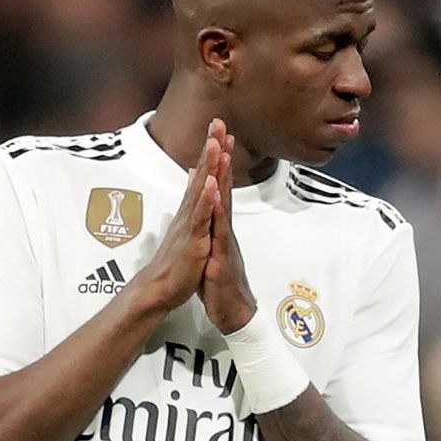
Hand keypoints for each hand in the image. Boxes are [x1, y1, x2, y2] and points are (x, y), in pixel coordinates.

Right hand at [129, 124, 218, 312]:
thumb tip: (192, 180)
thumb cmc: (176, 260)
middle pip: (202, 173)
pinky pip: (200, 217)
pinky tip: (211, 183)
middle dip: (210, 147)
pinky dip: (206, 200)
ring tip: (214, 143)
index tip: (219, 129)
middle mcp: (190, 211)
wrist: (161, 287)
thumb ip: (190, 202)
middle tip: (217, 121)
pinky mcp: (193, 239)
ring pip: (201, 190)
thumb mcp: (186, 228)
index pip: (203, 174)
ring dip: (208, 166)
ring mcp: (191, 223)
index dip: (211, 151)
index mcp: (192, 209)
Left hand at [200, 120, 258, 334]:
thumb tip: (206, 207)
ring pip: (224, 203)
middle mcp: (224, 227)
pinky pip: (220, 230)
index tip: (217, 133)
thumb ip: (210, 226)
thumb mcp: (212, 248)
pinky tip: (215, 194)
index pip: (219, 187)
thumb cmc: (221, 282)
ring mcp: (225, 240)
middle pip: (225, 186)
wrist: (233, 312)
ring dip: (223, 176)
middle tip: (222, 127)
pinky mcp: (222, 256)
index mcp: (219, 225)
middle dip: (222, 156)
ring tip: (221, 151)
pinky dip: (217, 211)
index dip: (218, 160)